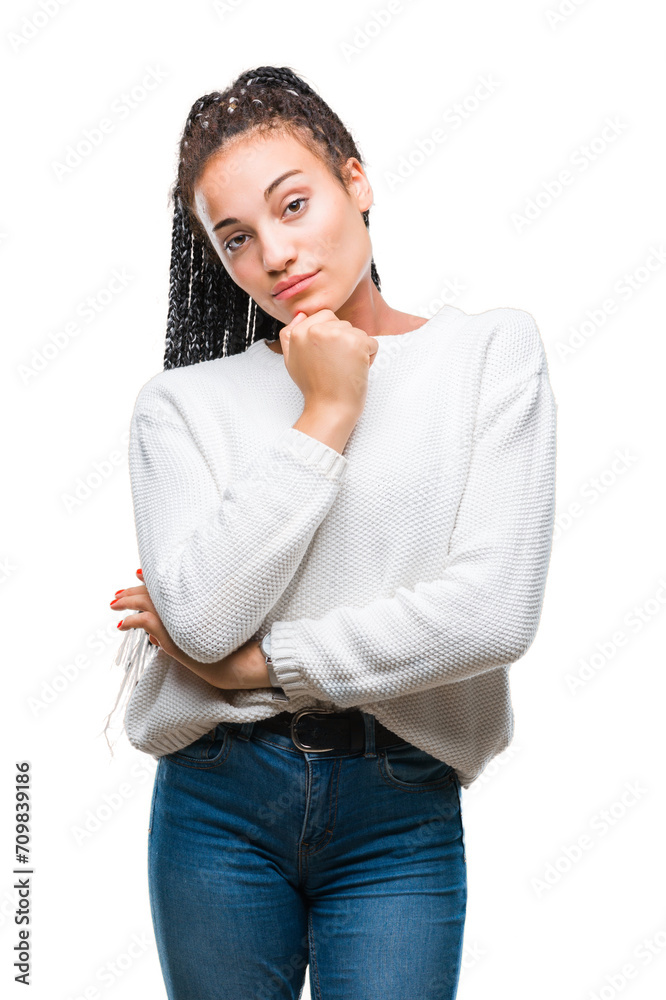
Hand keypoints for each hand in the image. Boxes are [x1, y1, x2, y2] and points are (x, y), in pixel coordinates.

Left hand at [110, 570, 271, 690]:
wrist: (226, 660)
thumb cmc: (217, 649)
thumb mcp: (192, 634)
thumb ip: (171, 632)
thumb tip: (153, 637)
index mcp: (188, 601)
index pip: (163, 584)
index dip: (148, 578)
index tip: (137, 573)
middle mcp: (180, 604)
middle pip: (150, 591)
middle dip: (131, 591)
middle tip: (118, 595)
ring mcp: (173, 615)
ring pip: (142, 601)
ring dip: (125, 601)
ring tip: (114, 605)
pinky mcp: (167, 629)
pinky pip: (142, 620)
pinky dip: (130, 621)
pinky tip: (122, 625)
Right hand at [279, 309, 378, 418]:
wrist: (329, 408)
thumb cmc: (315, 388)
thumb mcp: (291, 360)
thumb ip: (290, 335)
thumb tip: (300, 315)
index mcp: (299, 332)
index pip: (325, 316)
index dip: (331, 336)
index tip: (326, 356)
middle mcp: (316, 329)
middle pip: (343, 324)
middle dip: (344, 343)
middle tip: (335, 365)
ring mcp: (337, 334)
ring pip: (358, 333)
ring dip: (356, 350)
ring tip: (344, 369)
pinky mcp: (356, 342)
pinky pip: (372, 343)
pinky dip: (369, 358)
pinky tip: (355, 370)